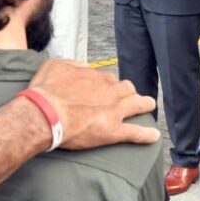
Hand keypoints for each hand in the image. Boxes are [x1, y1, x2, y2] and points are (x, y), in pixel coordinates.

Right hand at [27, 60, 157, 148]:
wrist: (45, 114)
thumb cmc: (46, 91)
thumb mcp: (55, 65)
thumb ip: (72, 64)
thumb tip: (82, 67)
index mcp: (95, 77)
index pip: (107, 79)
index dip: (106, 84)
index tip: (104, 89)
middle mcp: (109, 91)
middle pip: (126, 88)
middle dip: (129, 91)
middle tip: (129, 95)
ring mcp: (113, 111)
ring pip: (136, 105)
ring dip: (144, 104)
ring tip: (149, 105)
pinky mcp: (113, 131)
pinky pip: (135, 133)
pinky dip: (146, 135)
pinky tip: (154, 136)